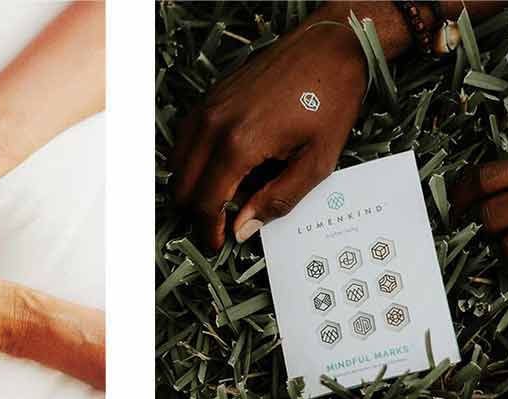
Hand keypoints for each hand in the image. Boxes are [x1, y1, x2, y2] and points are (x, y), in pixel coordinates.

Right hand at [169, 21, 366, 249]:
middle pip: (181, 186)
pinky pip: (185, 139)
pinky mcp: (209, 98)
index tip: (218, 243)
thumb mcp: (317, 161)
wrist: (328, 47)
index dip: (208, 229)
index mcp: (240, 145)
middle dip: (197, 211)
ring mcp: (206, 109)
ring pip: (176, 163)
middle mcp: (213, 126)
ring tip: (228, 192)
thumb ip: (277, 199)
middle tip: (223, 221)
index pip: (205, 202)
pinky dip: (194, 160)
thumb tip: (243, 226)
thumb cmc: (330, 100)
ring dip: (194, 185)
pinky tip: (225, 164)